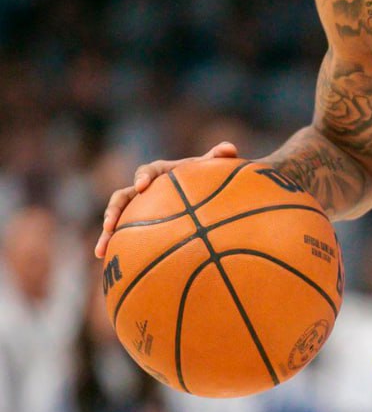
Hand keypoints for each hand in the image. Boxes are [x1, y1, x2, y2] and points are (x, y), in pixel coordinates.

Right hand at [95, 142, 239, 257]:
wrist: (204, 193)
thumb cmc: (207, 177)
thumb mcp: (213, 167)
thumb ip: (220, 156)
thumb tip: (229, 148)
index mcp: (160, 172)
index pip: (147, 171)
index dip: (143, 176)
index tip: (142, 186)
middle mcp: (144, 189)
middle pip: (123, 197)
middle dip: (114, 210)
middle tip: (109, 224)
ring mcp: (139, 208)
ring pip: (118, 219)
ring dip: (107, 233)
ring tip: (101, 250)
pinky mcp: (139, 224)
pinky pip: (125, 235)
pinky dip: (117, 247)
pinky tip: (111, 264)